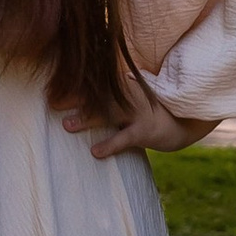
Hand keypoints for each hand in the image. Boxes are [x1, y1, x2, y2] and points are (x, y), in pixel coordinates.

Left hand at [60, 77, 215, 159]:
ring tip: (67, 125)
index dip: (75, 85)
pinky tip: (95, 152)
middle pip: (99, 95)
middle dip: (75, 99)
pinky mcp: (147, 130)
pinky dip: (110, 144)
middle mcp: (131, 95)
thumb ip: (111, 95)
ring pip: (109, 113)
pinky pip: (126, 138)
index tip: (53, 88)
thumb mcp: (132, 98)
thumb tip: (81, 97)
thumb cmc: (151, 111)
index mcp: (125, 85)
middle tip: (52, 103)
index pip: (97, 82)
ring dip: (87, 119)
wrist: (184, 123)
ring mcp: (139, 112)